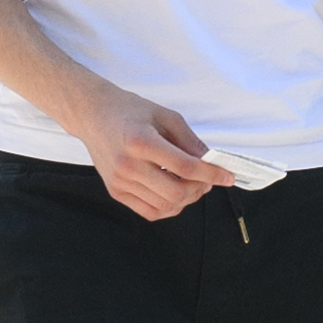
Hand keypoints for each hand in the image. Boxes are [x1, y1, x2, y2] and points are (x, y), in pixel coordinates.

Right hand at [77, 84, 230, 219]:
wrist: (93, 116)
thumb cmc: (130, 111)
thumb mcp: (166, 117)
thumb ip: (190, 141)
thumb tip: (212, 162)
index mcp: (142, 142)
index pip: (186, 167)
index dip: (212, 174)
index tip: (228, 177)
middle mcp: (128, 166)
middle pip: (176, 192)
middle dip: (200, 188)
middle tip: (208, 179)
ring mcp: (120, 182)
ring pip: (165, 206)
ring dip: (186, 199)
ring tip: (193, 184)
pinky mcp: (115, 191)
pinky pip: (149, 211)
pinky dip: (169, 207)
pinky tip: (176, 193)